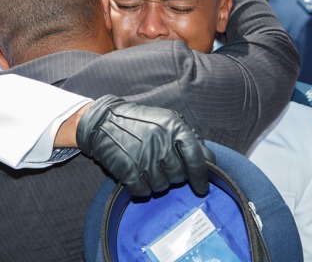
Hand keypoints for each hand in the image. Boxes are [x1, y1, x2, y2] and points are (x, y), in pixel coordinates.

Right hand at [76, 95, 213, 196]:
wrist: (104, 121)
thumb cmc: (139, 121)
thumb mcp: (166, 119)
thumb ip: (188, 137)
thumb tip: (208, 159)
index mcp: (174, 127)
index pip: (196, 157)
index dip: (201, 175)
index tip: (202, 187)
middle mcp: (161, 142)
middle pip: (179, 175)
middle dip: (175, 176)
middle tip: (164, 168)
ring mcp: (144, 157)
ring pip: (162, 186)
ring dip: (158, 182)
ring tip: (149, 169)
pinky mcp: (128, 170)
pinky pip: (144, 191)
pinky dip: (142, 189)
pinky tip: (138, 177)